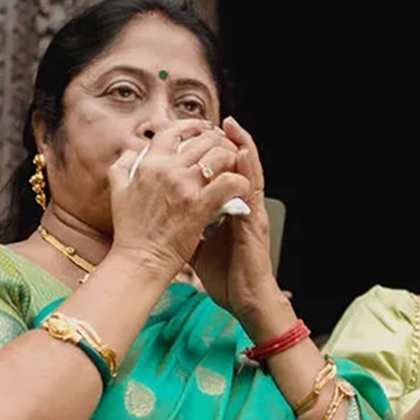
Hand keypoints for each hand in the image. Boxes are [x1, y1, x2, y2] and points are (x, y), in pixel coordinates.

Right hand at [106, 121, 249, 278]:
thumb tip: (130, 152)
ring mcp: (185, 186)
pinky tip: (239, 187)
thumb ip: (122, 167)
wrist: (140, 259)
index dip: (191, 126)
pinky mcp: (200, 205)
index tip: (202, 129)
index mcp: (149, 164)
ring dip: (232, 158)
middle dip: (219, 141)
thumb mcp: (118, 192)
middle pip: (203, 140)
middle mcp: (167, 170)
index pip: (172, 132)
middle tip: (225, 149)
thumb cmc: (131, 231)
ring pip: (219, 155)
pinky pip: (229, 181)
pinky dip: (239, 181)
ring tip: (235, 166)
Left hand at [192, 117, 280, 323]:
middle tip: (214, 121)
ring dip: (241, 145)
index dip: (210, 154)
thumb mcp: (198, 245)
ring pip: (247, 171)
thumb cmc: (225, 276)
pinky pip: (253, 189)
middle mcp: (240, 206)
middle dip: (223, 141)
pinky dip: (248, 168)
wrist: (244, 298)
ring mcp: (250, 211)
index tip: (196, 135)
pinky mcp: (255, 221)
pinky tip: (242, 152)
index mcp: (226, 209)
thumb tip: (164, 213)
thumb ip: (187, 225)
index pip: (219, 174)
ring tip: (230, 124)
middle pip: (233, 166)